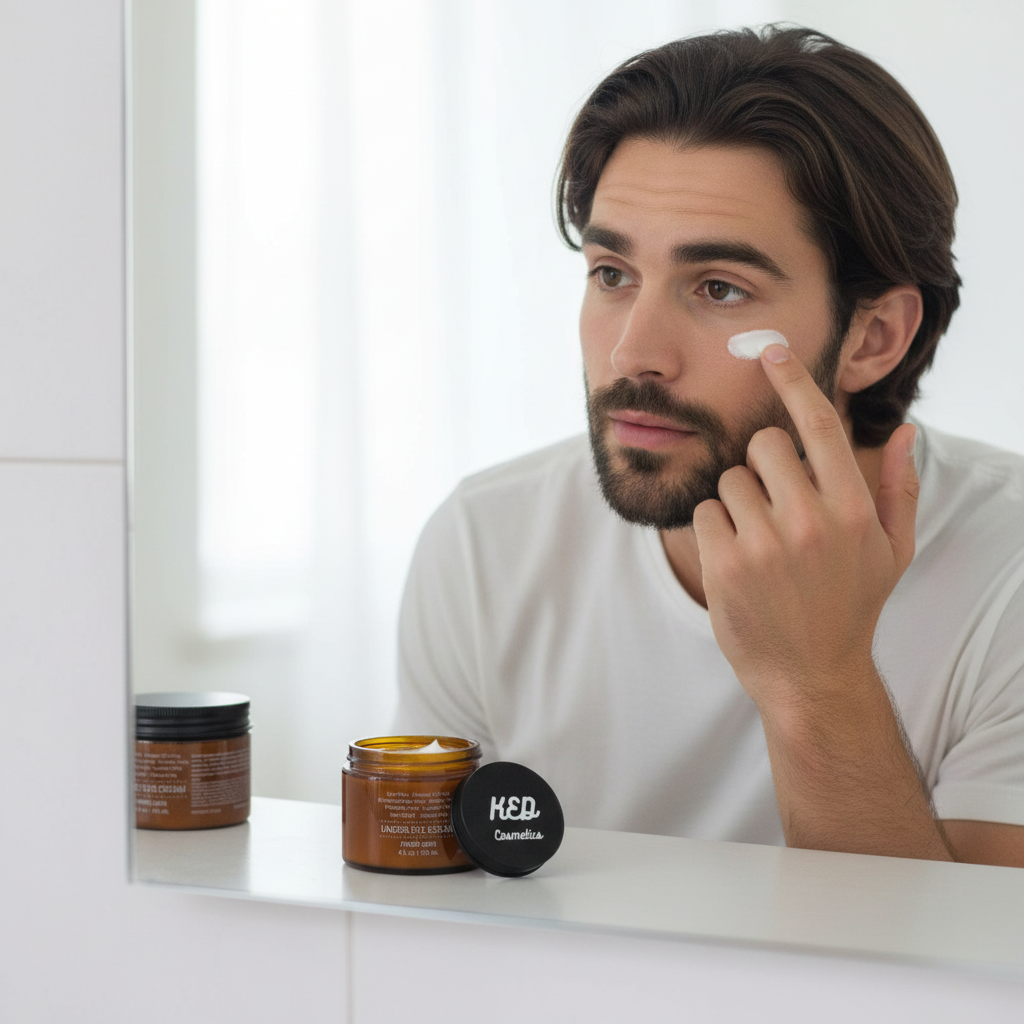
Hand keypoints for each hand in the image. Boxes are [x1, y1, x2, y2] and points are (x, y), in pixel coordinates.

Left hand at [692, 344, 918, 715]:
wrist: (809, 674)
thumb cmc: (850, 606)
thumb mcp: (891, 551)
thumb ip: (898, 488)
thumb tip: (903, 430)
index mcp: (852, 509)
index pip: (819, 425)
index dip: (793, 381)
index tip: (771, 352)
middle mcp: (810, 520)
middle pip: (763, 445)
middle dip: (764, 466)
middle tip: (775, 506)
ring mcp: (764, 542)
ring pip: (730, 480)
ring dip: (738, 503)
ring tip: (760, 544)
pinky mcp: (724, 563)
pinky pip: (704, 513)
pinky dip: (714, 532)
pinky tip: (737, 562)